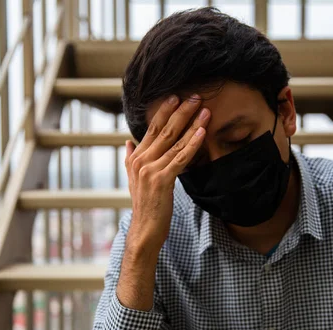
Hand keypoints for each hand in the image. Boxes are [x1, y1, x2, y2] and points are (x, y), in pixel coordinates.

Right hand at [124, 94, 209, 256]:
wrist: (144, 230)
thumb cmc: (145, 206)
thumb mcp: (134, 180)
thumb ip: (131, 158)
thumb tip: (128, 141)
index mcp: (135, 158)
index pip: (152, 129)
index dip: (164, 112)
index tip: (176, 97)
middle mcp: (141, 161)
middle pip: (164, 130)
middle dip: (181, 111)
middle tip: (196, 96)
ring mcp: (150, 170)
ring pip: (175, 142)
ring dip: (191, 124)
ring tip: (205, 110)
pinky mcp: (162, 180)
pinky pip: (181, 158)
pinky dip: (193, 143)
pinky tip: (202, 132)